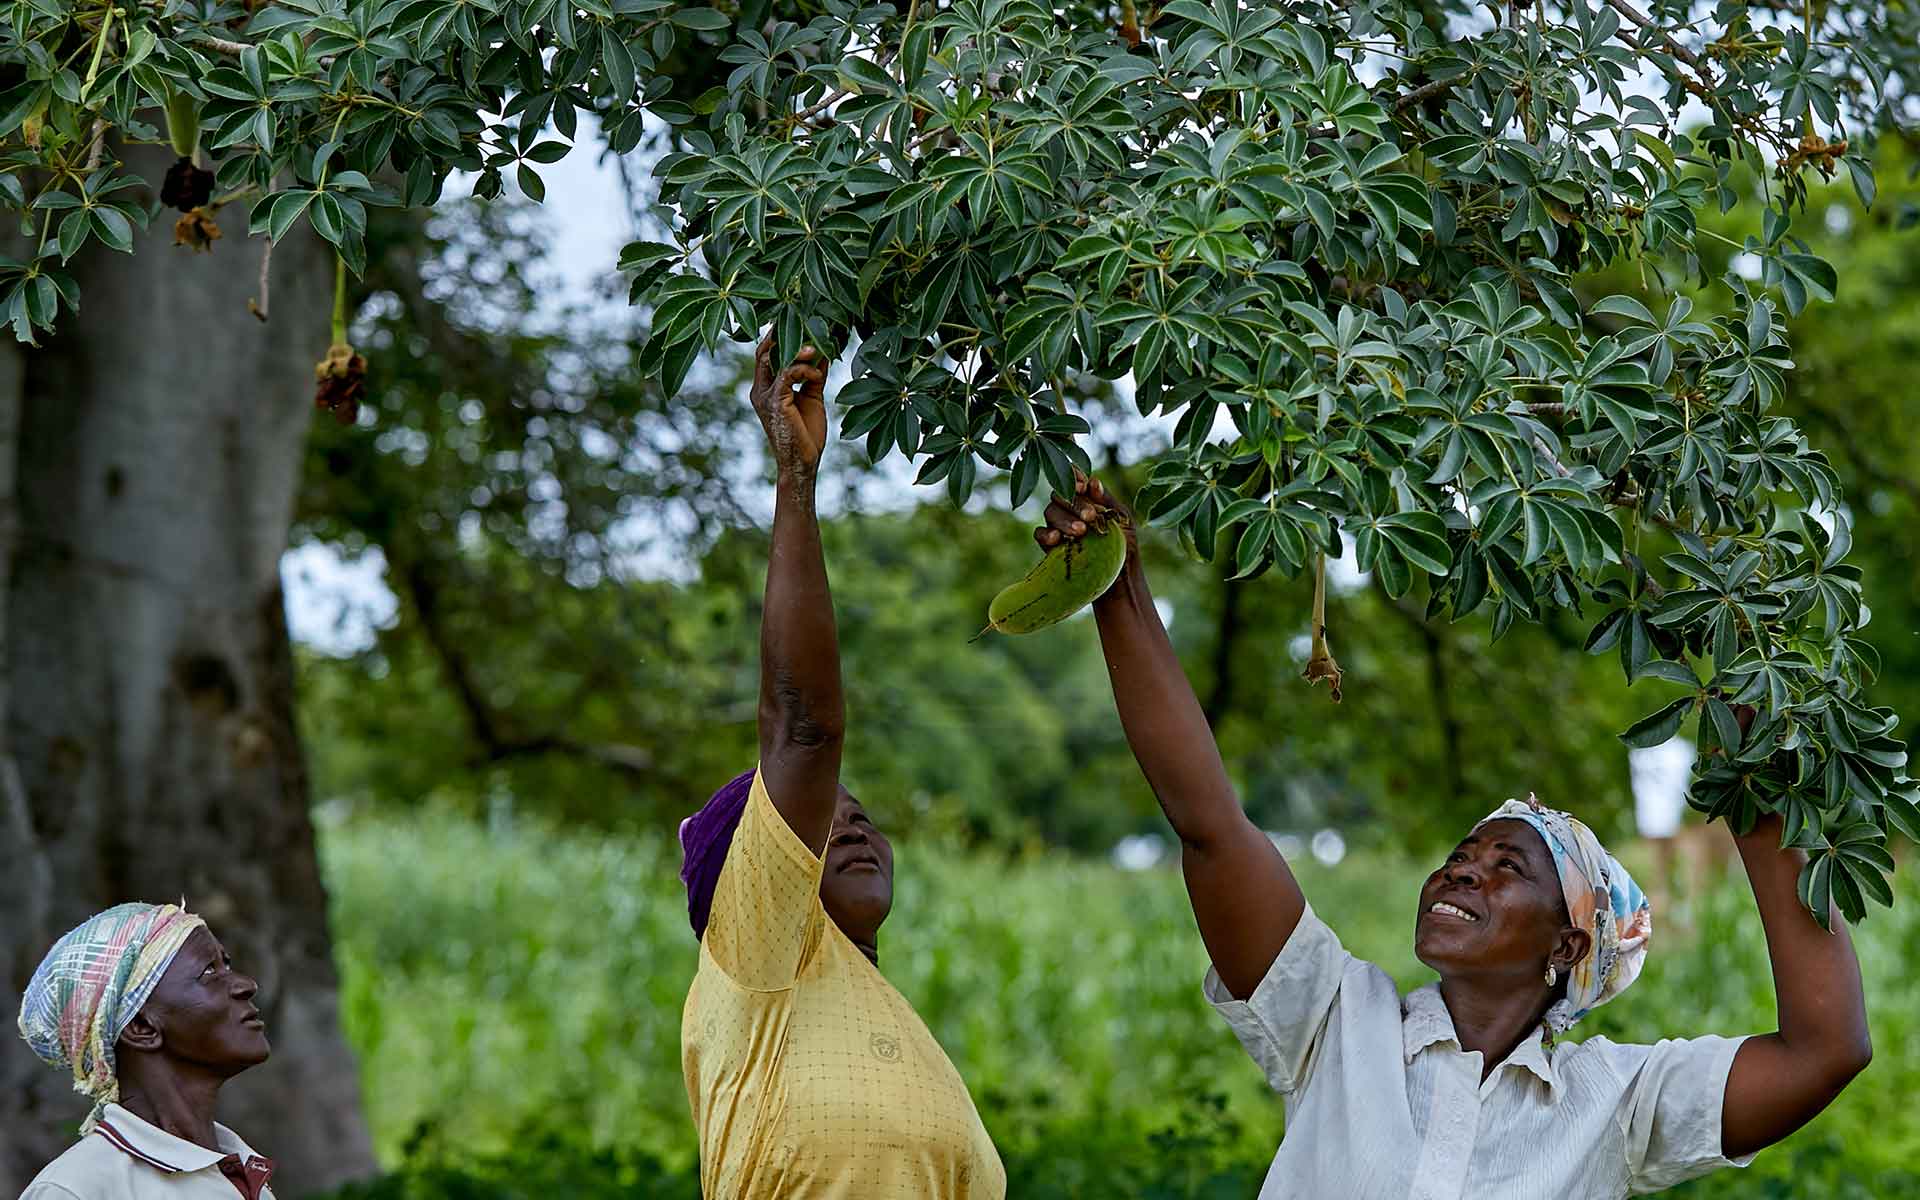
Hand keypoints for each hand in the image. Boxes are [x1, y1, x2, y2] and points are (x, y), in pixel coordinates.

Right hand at [751, 333, 828, 478]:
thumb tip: (824, 351)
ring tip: (815, 346)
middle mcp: (760, 389)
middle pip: (764, 351)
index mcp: (765, 387)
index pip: (766, 354)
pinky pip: (786, 374)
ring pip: (774, 358)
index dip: (778, 336)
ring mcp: (765, 395)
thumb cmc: (806, 434)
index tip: (798, 320)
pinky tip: (817, 372)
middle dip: (783, 335)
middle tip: (804, 322)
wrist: (803, 464)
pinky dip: (804, 368)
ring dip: (797, 349)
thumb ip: (813, 374)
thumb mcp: (812, 397)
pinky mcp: (775, 402)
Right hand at [1035, 472, 1138, 593]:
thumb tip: (1093, 481)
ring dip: (1064, 519)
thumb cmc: (1124, 546)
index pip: (1075, 481)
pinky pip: (1039, 534)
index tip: (1083, 487)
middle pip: (1060, 495)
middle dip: (1074, 504)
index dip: (1074, 478)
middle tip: (1090, 517)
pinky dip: (1045, 534)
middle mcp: (1070, 509)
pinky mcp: (1049, 546)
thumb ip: (1107, 500)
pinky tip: (1057, 539)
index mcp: (1087, 498)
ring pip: (1051, 512)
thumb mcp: (1122, 520)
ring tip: (1081, 532)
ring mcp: (1058, 526)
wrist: (1119, 578)